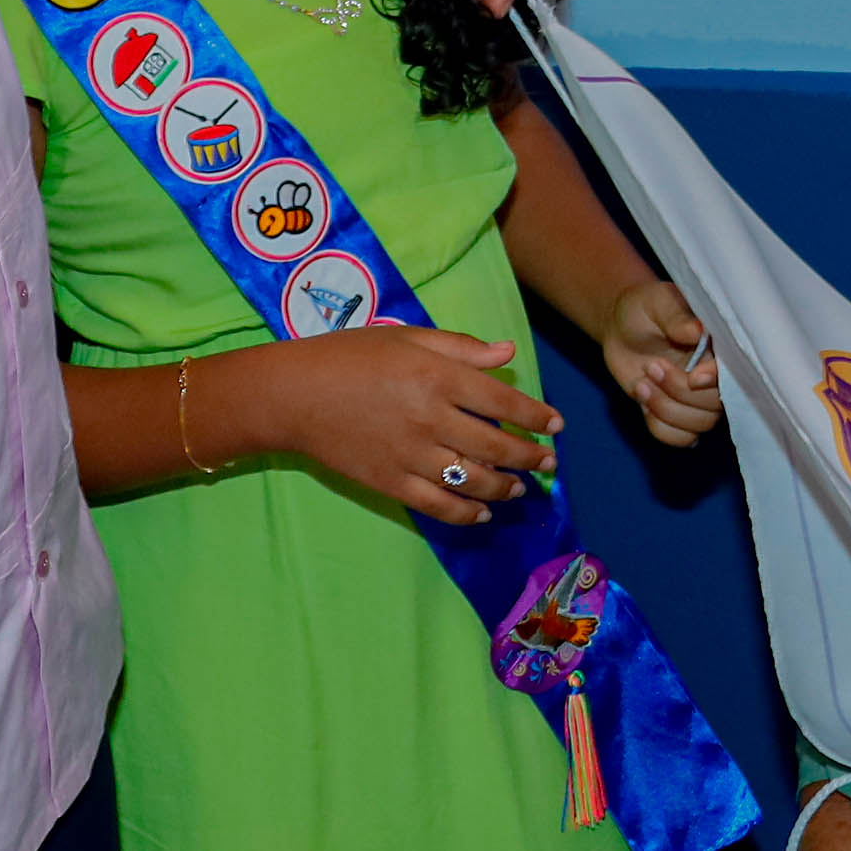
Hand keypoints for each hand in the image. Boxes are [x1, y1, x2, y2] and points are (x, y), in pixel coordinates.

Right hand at [225, 322, 558, 524]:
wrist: (293, 395)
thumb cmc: (350, 356)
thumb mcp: (408, 337)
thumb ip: (461, 347)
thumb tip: (507, 352)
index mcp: (438, 377)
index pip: (503, 401)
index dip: (536, 416)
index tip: (556, 425)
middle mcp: (432, 419)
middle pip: (497, 445)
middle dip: (531, 457)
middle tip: (549, 463)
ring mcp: (412, 456)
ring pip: (474, 480)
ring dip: (505, 487)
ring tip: (519, 487)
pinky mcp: (392, 484)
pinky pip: (440, 505)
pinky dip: (467, 513)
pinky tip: (483, 512)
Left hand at [602, 279, 722, 446]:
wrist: (620, 327)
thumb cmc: (644, 308)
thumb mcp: (657, 302)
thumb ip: (677, 317)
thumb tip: (699, 330)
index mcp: (720, 346)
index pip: (733, 373)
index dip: (716, 380)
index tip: (694, 376)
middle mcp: (715, 376)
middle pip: (716, 404)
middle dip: (679, 392)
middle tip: (651, 366)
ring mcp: (699, 398)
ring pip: (699, 425)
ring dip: (666, 409)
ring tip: (642, 383)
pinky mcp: (679, 414)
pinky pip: (681, 438)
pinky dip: (659, 426)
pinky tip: (643, 399)